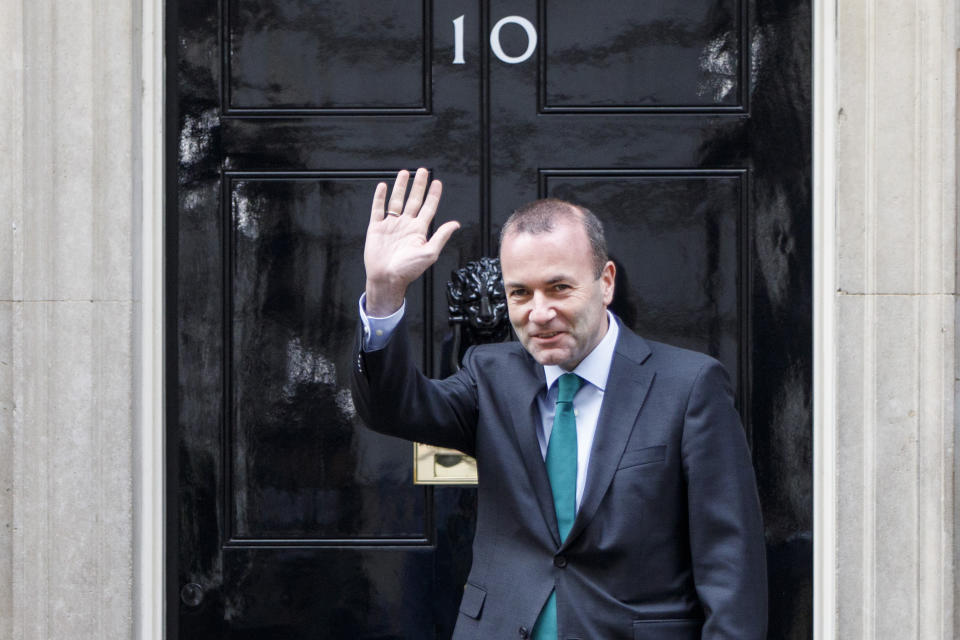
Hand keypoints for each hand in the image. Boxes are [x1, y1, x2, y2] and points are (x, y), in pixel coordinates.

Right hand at [364, 168, 459, 315]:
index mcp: (419, 230)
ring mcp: (391, 225)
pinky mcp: (377, 227)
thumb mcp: (429, 253)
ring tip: (405, 173)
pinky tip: (383, 187)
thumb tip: (455, 224)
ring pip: (396, 200)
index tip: (437, 183)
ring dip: (401, 187)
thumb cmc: (408, 270)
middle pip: (413, 200)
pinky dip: (379, 197)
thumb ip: (441, 236)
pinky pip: (378, 209)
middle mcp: (406, 225)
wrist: (386, 278)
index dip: (433, 195)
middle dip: (419, 185)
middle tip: (423, 171)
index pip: (428, 208)